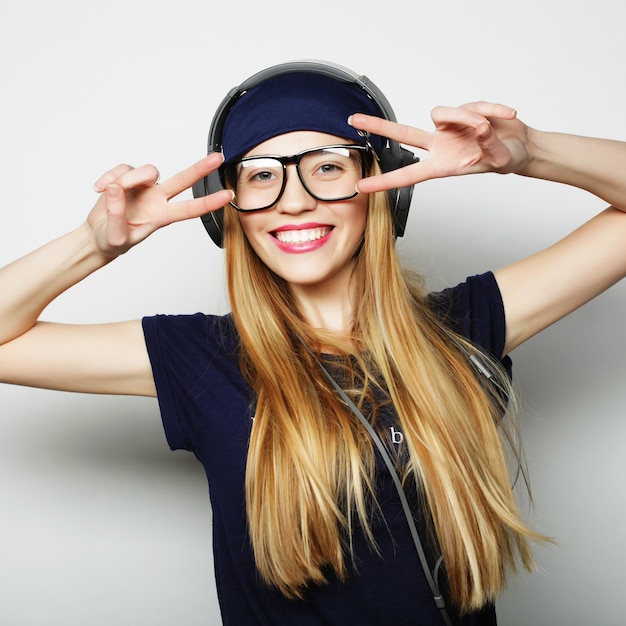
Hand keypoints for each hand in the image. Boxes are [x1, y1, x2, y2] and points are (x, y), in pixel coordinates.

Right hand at [87, 152, 231, 257]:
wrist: (97, 236)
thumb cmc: (112, 241)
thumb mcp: (116, 238)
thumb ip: (116, 215)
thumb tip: (116, 189)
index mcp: (162, 217)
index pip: (190, 209)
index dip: (209, 203)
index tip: (228, 196)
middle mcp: (158, 199)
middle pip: (182, 181)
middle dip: (200, 169)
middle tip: (217, 159)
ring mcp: (144, 187)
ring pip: (147, 171)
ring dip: (127, 178)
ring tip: (108, 190)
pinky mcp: (127, 177)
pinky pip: (123, 168)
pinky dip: (109, 176)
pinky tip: (99, 188)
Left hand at [350, 102, 531, 193]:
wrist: (520, 145)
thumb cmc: (504, 158)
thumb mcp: (498, 159)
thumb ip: (488, 145)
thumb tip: (480, 127)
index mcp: (441, 165)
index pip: (408, 174)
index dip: (384, 182)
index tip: (362, 187)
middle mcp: (440, 145)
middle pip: (404, 133)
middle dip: (379, 127)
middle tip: (354, 120)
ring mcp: (450, 126)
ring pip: (443, 113)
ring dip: (466, 118)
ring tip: (489, 127)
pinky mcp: (463, 110)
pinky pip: (472, 105)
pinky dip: (492, 110)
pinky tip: (506, 116)